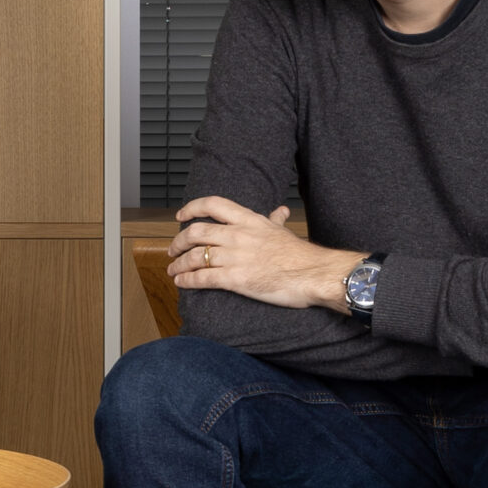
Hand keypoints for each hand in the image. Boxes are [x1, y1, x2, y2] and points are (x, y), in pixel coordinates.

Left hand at [167, 196, 364, 313]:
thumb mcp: (283, 231)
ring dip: (179, 264)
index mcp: (249, 220)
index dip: (191, 208)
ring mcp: (236, 257)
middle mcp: (238, 235)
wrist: (314, 274)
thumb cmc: (301, 255)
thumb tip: (280, 210)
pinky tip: (182, 283)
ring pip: (196, 256)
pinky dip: (188, 280)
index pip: (212, 205)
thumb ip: (275, 220)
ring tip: (173, 270)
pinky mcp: (236, 279)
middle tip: (173, 249)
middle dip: (178, 242)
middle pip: (196, 232)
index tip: (181, 215)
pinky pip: (204, 278)